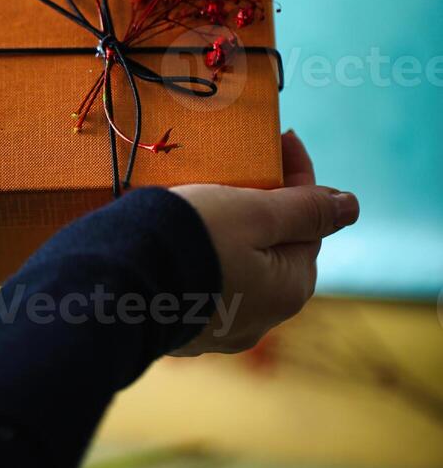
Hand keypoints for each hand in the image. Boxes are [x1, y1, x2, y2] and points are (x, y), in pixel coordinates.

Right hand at [169, 131, 358, 354]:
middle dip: (265, 206)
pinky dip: (204, 256)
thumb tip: (351, 206)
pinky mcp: (185, 329)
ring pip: (241, 266)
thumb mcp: (254, 212)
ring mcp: (222, 328)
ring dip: (233, 232)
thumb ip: (304, 209)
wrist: (117, 282)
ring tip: (206, 197)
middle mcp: (263, 317)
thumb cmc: (192, 240)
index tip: (281, 138)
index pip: (308, 221)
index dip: (298, 175)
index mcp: (290, 287)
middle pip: (276, 247)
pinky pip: (206, 283)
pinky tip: (182, 237)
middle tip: (242, 168)